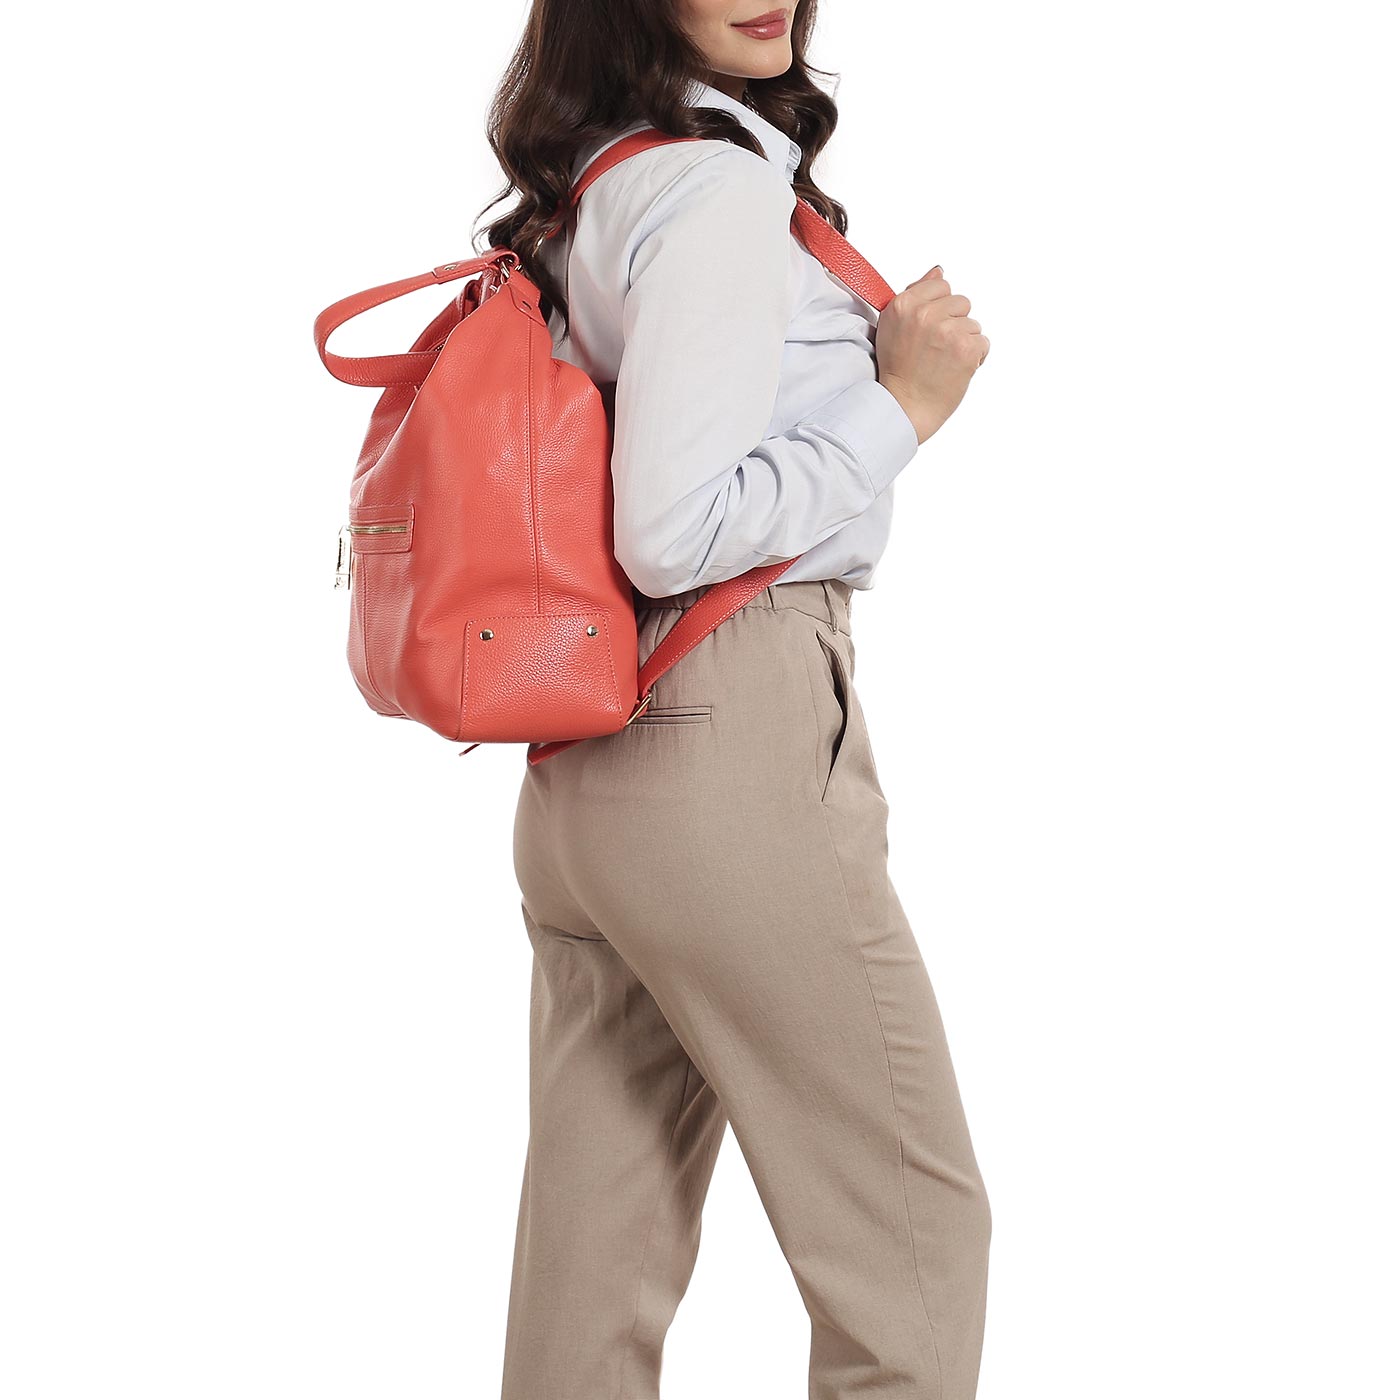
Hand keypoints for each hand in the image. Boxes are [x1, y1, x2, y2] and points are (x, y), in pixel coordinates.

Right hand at [875, 266, 989, 443]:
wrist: (905, 408)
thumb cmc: (898, 372)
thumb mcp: (893, 326)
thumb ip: (916, 295)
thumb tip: (938, 272)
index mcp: (903, 304)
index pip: (941, 286)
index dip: (938, 309)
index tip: (928, 329)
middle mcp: (925, 313)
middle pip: (961, 302)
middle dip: (953, 323)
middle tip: (935, 348)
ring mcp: (948, 330)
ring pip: (973, 324)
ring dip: (964, 342)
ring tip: (943, 360)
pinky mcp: (966, 348)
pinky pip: (983, 342)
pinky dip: (974, 358)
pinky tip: (955, 368)